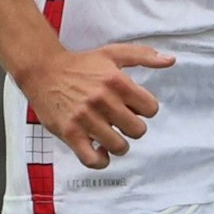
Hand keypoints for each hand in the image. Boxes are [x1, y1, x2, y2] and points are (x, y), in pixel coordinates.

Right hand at [18, 43, 172, 169]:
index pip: (151, 109)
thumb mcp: (112, 54)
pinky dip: (100, 160)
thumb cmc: (80, 64)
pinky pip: (93, 160)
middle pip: (138, 131)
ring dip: (117, 144)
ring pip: (119, 147)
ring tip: (107, 135)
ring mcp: (85, 118)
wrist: (42, 70)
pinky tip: (97, 150)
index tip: (131, 107)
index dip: (143, 110)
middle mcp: (102, 100)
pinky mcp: (70, 133)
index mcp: (116, 81)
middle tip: (118, 121)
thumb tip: (170, 60)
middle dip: (131, 127)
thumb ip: (143, 56)